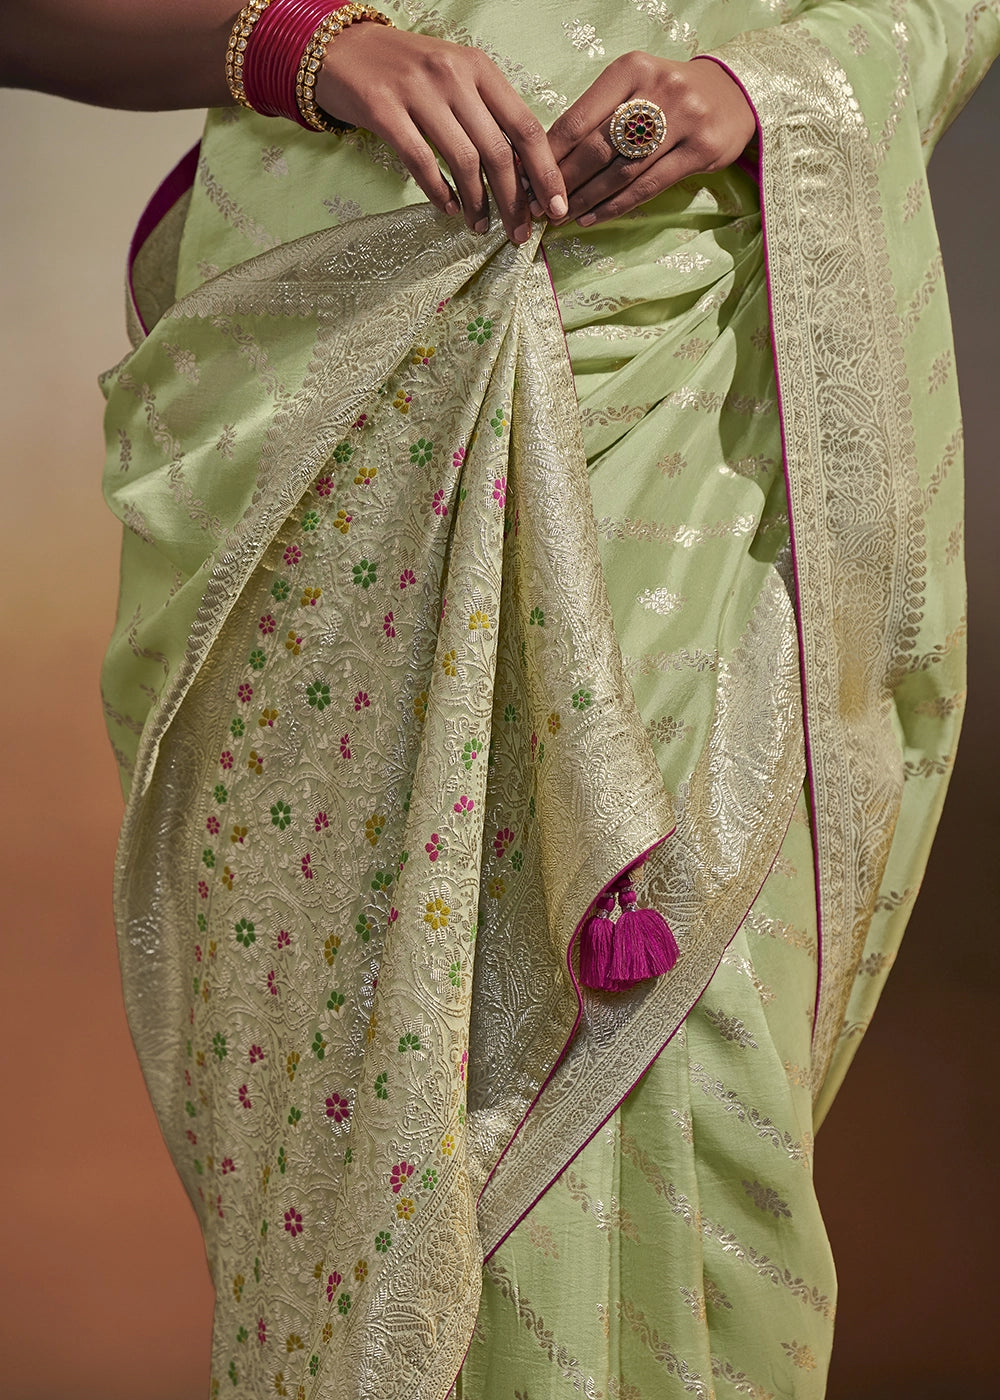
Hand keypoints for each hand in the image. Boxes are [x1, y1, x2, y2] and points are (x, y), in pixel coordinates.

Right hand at [316, 24, 568, 242]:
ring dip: (477, 203)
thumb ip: (486, 114)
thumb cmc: (406, 72)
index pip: (525, 126)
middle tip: (519, 234)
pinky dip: (438, 192)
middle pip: (498, 150)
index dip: (544, 172)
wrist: (341, 49)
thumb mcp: (454, 77)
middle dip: (514, 200)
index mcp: (479, 67)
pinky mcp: (383, 108)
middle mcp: (453, 75)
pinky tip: (448, 209)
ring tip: (481, 227)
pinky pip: (421, 161)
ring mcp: (417, 90)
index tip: (554, 208)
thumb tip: (523, 172)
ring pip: (464, 160)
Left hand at [543, 54, 755, 226]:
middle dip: (563, 181)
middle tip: (539, 206)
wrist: (733, 94)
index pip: (578, 118)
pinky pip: (648, 186)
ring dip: (586, 198)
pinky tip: (593, 217)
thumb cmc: (669, 96)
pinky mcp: (701, 149)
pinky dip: (616, 205)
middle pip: (596, 147)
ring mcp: (683, 119)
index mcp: (631, 69)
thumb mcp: (635, 87)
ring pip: (621, 171)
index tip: (527, 179)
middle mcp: (658, 89)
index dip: (549, 155)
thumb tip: (547, 157)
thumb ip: (598, 115)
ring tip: (562, 216)